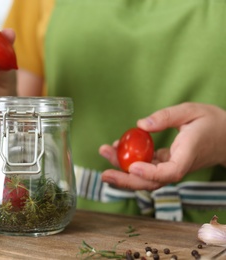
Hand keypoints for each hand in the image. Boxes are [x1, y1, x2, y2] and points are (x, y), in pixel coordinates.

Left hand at [99, 102, 225, 190]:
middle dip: (126, 181)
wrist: (225, 137)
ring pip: (145, 177)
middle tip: (104, 174)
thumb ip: (167, 116)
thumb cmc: (210, 122)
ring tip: (104, 153)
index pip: (170, 172)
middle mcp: (178, 167)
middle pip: (151, 182)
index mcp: (188, 156)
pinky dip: (129, 161)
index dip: (151, 173)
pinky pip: (145, 168)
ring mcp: (170, 168)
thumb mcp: (191, 111)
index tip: (133, 167)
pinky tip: (115, 149)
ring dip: (122, 171)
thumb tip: (140, 125)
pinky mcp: (165, 164)